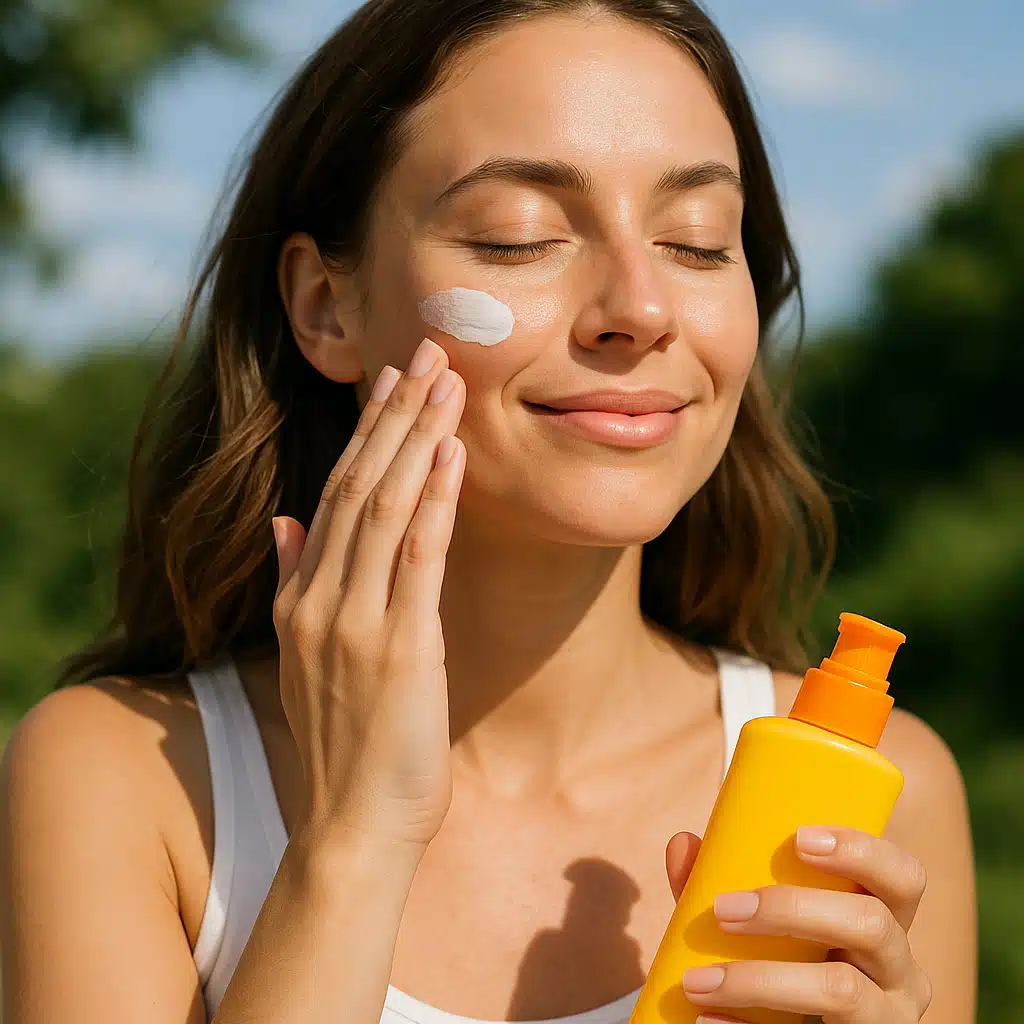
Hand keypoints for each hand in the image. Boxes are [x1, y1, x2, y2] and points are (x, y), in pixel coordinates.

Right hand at [271, 338, 466, 854]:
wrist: (354, 823)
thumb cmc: (348, 742)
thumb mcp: (307, 657)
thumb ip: (293, 582)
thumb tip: (288, 522)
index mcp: (301, 598)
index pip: (336, 495)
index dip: (366, 434)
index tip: (391, 382)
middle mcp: (320, 598)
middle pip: (359, 485)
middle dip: (395, 414)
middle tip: (428, 353)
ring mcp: (354, 620)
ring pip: (385, 508)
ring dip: (417, 439)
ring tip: (446, 383)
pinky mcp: (398, 647)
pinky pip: (416, 558)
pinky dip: (434, 502)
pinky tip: (451, 454)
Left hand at [664, 826, 931, 1021]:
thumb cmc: (783, 964)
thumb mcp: (761, 925)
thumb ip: (722, 883)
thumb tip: (682, 844)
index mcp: (885, 920)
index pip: (903, 876)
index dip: (862, 851)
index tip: (799, 838)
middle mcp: (901, 971)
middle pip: (872, 924)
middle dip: (793, 910)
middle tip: (724, 909)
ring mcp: (887, 1020)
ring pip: (842, 990)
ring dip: (760, 980)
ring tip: (698, 982)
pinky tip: (708, 1020)